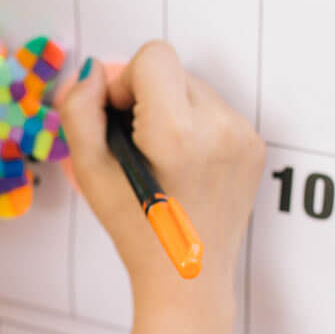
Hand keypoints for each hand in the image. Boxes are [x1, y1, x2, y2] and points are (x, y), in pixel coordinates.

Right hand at [56, 42, 266, 300]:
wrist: (188, 277)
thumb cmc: (136, 230)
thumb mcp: (88, 171)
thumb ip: (79, 110)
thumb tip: (95, 71)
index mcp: (177, 132)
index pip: (154, 56)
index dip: (126, 82)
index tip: (121, 119)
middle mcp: (219, 127)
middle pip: (174, 70)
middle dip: (149, 97)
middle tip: (138, 145)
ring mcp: (243, 136)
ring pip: (195, 89)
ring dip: (173, 110)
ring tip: (163, 158)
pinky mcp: (255, 145)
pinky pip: (216, 111)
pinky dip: (196, 127)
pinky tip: (186, 164)